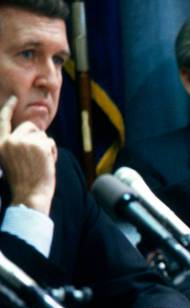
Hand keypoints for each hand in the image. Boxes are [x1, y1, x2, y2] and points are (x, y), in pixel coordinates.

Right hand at [0, 96, 56, 214]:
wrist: (31, 195)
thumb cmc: (25, 182)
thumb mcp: (14, 160)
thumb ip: (19, 145)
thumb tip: (35, 131)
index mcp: (0, 146)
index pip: (3, 122)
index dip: (8, 108)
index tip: (14, 98)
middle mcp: (9, 141)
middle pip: (30, 126)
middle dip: (38, 136)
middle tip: (40, 155)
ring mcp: (24, 142)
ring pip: (42, 135)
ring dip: (45, 147)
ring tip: (40, 163)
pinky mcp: (38, 144)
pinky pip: (50, 142)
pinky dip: (52, 152)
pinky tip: (46, 164)